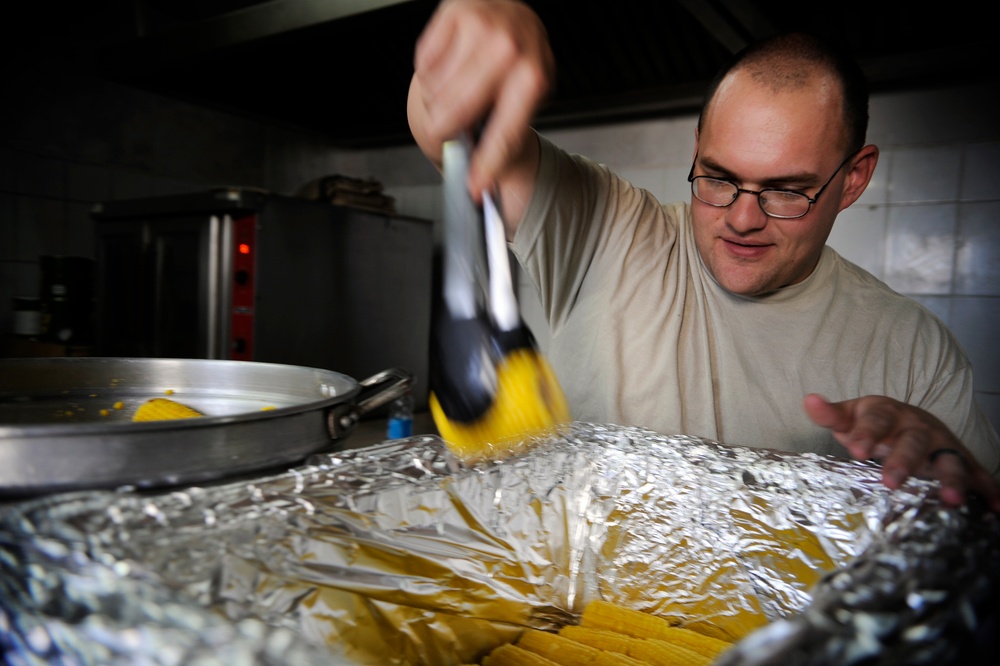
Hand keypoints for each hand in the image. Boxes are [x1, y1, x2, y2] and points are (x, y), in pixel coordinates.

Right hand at [408, 0, 553, 197]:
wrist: (509, 10)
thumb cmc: (514, 58)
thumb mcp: (523, 96)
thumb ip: (503, 131)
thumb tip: (476, 175)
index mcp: (533, 78)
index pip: (506, 133)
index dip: (487, 166)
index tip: (473, 189)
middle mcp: (510, 51)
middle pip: (455, 114)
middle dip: (444, 130)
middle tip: (446, 128)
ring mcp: (481, 29)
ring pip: (435, 91)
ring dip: (437, 98)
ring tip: (456, 86)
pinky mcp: (454, 14)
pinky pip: (424, 64)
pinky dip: (431, 71)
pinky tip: (449, 63)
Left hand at [803, 393, 999, 510]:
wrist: (909, 420)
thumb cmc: (875, 423)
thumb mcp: (851, 416)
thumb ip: (831, 414)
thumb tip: (809, 400)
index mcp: (888, 413)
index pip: (876, 419)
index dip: (867, 433)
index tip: (856, 450)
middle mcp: (918, 427)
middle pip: (913, 442)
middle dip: (904, 461)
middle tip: (891, 482)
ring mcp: (942, 444)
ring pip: (949, 459)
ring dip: (953, 479)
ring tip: (952, 500)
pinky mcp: (960, 461)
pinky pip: (979, 475)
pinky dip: (990, 490)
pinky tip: (997, 508)